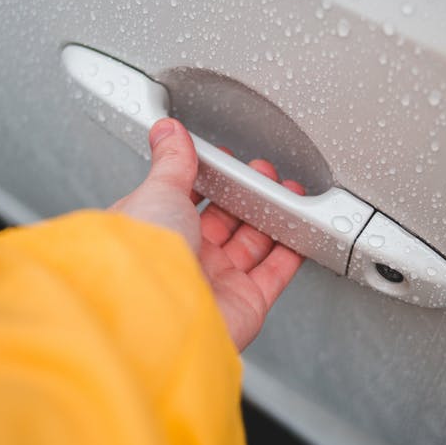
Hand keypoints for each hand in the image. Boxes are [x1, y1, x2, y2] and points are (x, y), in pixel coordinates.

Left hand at [109, 118, 305, 350]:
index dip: (210, 179)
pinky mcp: (245, 304)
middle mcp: (184, 257)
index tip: (230, 161)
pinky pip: (275, 273)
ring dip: (272, 218)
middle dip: (247, 195)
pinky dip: (292, 252)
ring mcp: (215, 282)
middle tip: (266, 174)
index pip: (186, 198)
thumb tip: (167, 131)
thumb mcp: (157, 190)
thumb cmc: (145, 255)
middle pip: (224, 221)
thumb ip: (171, 161)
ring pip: (252, 244)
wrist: (160, 313)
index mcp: (155, 229)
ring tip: (289, 192)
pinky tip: (301, 230)